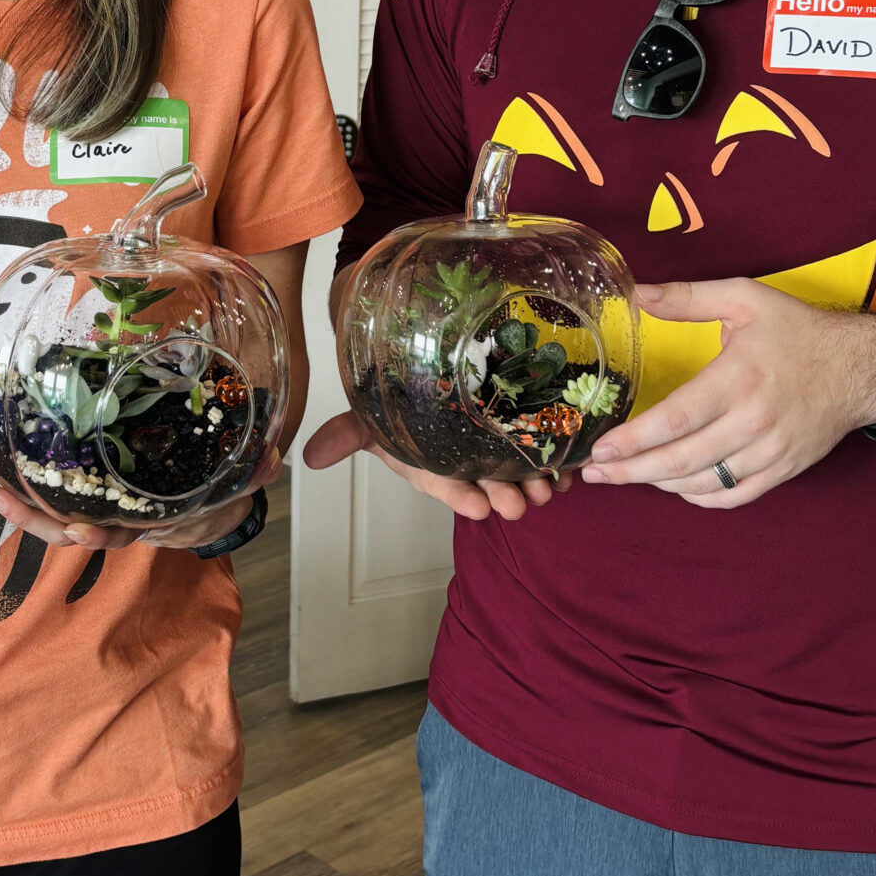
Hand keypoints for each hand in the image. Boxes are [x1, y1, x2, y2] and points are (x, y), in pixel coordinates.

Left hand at [0, 447, 281, 552]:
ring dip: (25, 507)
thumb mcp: (237, 485)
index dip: (100, 533)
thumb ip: (252, 472)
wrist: (216, 498)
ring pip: (60, 517)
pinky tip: (8, 465)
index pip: (122, 531)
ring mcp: (109, 506)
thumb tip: (269, 460)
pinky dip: (36, 484)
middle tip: (3, 502)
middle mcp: (124, 519)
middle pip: (74, 530)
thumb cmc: (219, 493)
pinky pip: (64, 490)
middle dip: (38, 522)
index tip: (81, 532)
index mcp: (153, 520)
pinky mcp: (100, 484)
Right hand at [301, 410, 565, 520]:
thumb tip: (305, 455)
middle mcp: (466, 463)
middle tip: (520, 503)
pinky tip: (570, 466)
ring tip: (547, 489)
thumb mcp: (368, 419)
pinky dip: (558, 462)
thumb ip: (345, 435)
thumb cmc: (395, 402)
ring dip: (535, 483)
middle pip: (488, 484)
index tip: (478, 507)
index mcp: (434, 467)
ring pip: (519, 471)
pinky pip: (543, 450)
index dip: (462, 498)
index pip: (447, 487)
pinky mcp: (521, 430)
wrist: (418, 367)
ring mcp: (496, 449)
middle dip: (505, 496)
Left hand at [581, 280, 875, 506]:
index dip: (634, 440)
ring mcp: (770, 451)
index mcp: (738, 378)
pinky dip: (699, 497)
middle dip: (631, 471)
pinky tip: (675, 485)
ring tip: (625, 475)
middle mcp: (753, 421)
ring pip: (704, 483)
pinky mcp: (783, 470)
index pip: (676, 420)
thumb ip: (688, 298)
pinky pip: (734, 497)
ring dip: (659, 483)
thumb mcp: (745, 298)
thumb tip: (638, 295)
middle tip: (594, 472)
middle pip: (682, 460)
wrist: (861, 369)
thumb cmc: (800, 331)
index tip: (600, 449)